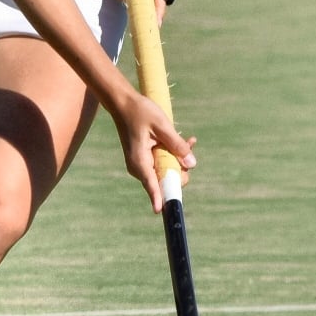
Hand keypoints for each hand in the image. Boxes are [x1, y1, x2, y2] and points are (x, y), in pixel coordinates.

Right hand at [109, 90, 195, 211]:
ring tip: (189, 141)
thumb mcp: (161, 125)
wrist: (123, 103)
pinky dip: (174, 155)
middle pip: (164, 181)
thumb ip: (177, 144)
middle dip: (181, 170)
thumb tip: (192, 164)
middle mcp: (139, 167)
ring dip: (179, 160)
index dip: (159, 199)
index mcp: (139, 161)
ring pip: (166, 172)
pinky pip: (164, 164)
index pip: (151, 185)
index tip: (162, 212)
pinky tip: (186, 142)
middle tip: (188, 149)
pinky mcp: (146, 160)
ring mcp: (142, 165)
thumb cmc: (140, 112)